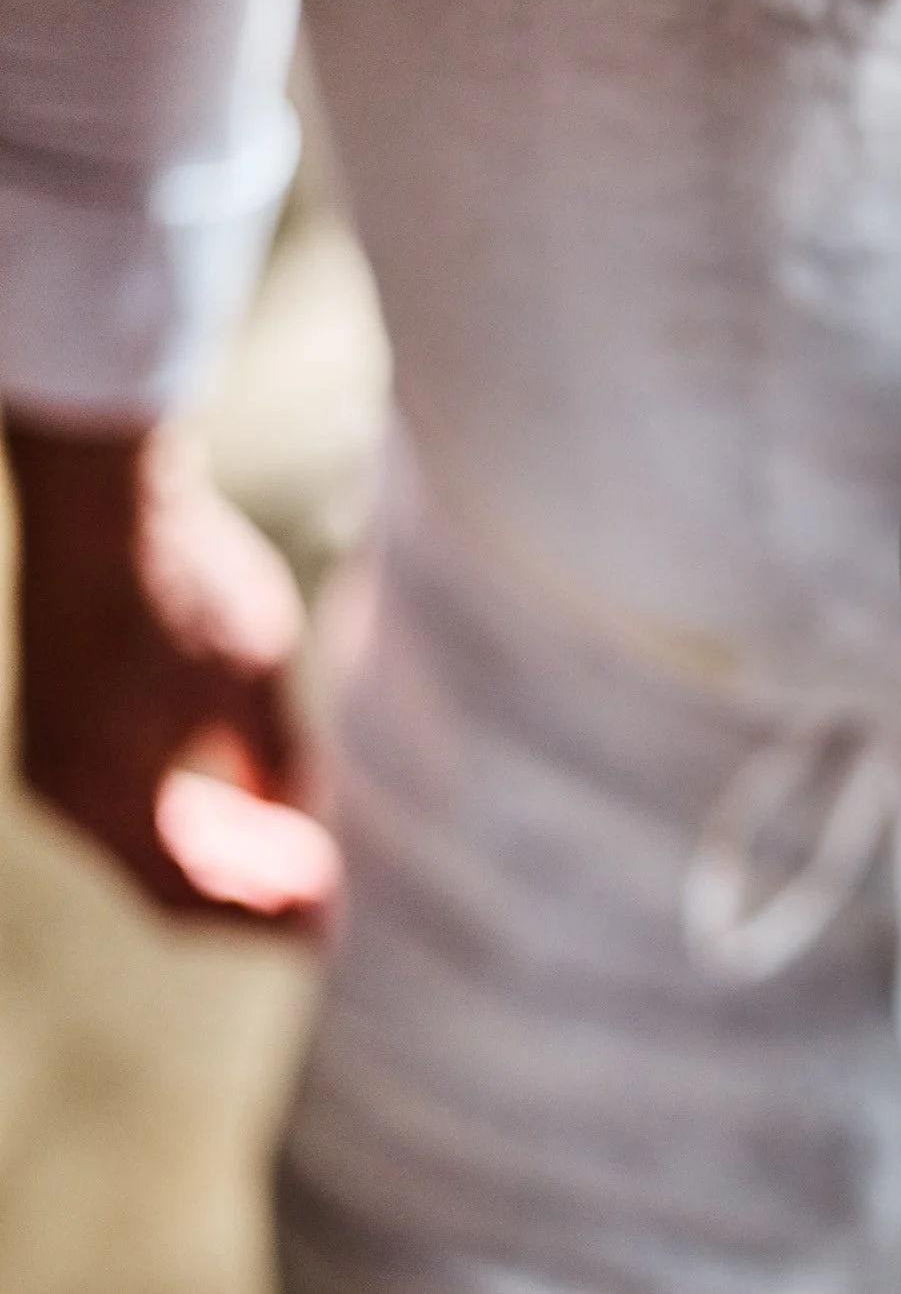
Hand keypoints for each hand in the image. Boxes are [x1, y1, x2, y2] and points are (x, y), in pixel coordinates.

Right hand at [7, 419, 339, 928]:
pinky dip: (182, 811)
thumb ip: (281, 766)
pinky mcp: (56, 721)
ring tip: (293, 855)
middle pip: (160, 879)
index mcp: (110, 795)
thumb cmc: (187, 583)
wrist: (105, 495)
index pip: (187, 900)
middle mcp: (65, 792)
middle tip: (319, 897)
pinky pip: (121, 797)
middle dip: (243, 894)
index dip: (260, 921)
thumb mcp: (257, 681)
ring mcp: (52, 757)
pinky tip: (242, 798)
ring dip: (215, 854)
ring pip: (139, 840)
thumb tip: (300, 828)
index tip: (323, 928)